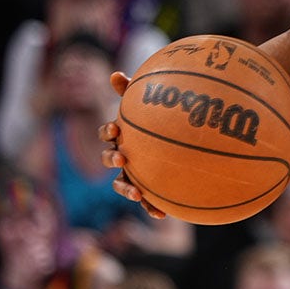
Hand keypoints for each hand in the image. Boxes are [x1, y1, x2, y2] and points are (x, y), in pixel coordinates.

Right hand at [99, 71, 166, 218]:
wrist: (181, 148)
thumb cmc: (162, 122)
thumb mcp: (149, 105)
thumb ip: (133, 91)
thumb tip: (114, 74)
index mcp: (123, 136)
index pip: (108, 133)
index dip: (108, 131)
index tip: (116, 128)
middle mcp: (124, 156)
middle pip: (110, 159)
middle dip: (112, 159)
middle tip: (122, 158)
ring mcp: (134, 174)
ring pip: (123, 184)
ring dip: (127, 189)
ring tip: (137, 192)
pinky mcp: (149, 189)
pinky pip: (147, 201)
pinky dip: (150, 207)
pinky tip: (160, 214)